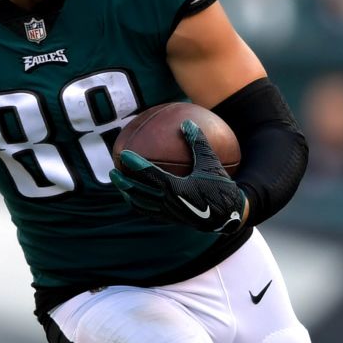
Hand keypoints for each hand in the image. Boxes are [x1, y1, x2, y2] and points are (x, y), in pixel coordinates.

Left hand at [108, 120, 248, 233]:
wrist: (229, 215)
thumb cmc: (221, 186)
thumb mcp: (212, 162)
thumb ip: (198, 143)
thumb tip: (187, 122)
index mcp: (177, 188)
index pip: (150, 175)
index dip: (135, 164)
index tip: (124, 154)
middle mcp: (169, 202)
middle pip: (139, 193)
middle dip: (124, 183)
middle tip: (113, 171)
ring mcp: (168, 213)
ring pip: (141, 205)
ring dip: (128, 195)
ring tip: (120, 185)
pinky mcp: (171, 219)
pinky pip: (150, 212)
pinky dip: (139, 204)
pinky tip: (137, 196)